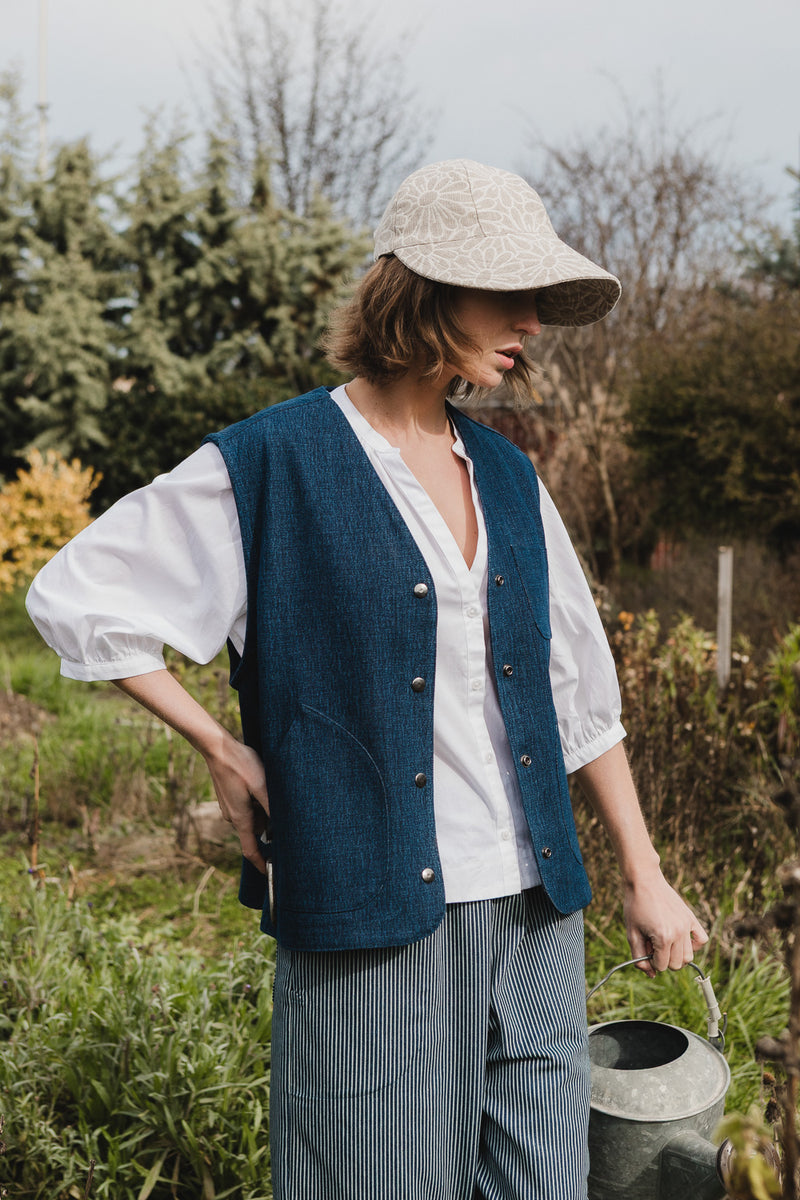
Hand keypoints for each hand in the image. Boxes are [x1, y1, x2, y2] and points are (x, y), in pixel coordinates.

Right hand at [205, 732, 269, 874]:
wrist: (217, 748)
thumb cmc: (241, 765)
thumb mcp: (262, 786)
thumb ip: (272, 807)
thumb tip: (282, 827)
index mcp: (241, 818)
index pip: (250, 849)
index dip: (260, 863)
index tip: (270, 873)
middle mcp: (233, 816)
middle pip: (256, 830)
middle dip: (269, 823)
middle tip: (278, 802)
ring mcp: (229, 806)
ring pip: (253, 816)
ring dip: (263, 808)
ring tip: (267, 787)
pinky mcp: (229, 797)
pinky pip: (246, 807)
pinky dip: (256, 801)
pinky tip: (259, 783)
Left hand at [624, 870, 707, 976]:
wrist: (644, 881)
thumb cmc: (635, 906)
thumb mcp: (632, 933)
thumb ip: (639, 957)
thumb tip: (651, 974)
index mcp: (663, 938)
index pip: (662, 966)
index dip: (651, 961)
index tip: (645, 948)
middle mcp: (679, 933)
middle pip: (676, 964)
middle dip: (663, 959)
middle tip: (652, 944)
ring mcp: (687, 925)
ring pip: (689, 956)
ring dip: (676, 955)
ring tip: (664, 942)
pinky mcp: (691, 918)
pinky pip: (702, 940)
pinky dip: (694, 944)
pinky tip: (680, 939)